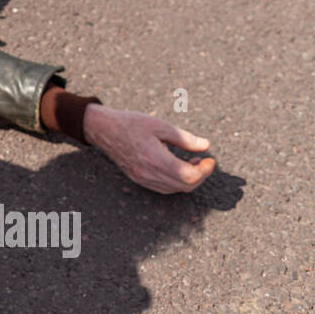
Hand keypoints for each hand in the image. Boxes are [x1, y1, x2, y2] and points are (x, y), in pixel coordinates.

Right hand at [82, 104, 215, 193]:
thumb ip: (184, 138)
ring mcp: (142, 178)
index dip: (204, 170)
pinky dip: (177, 182)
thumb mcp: (160, 125)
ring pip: (175, 189)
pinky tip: (178, 167)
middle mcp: (148, 172)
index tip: (210, 159)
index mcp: (154, 157)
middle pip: (184, 186)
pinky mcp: (139, 179)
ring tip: (193, 163)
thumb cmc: (132, 123)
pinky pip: (164, 188)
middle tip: (204, 161)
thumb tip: (205, 146)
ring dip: (189, 180)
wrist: (104, 129)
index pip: (188, 176)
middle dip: (200, 176)